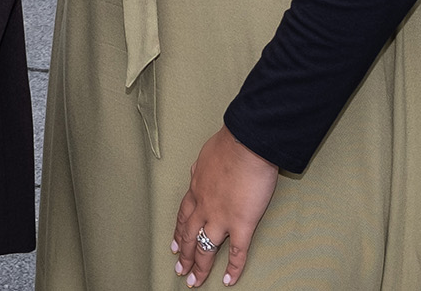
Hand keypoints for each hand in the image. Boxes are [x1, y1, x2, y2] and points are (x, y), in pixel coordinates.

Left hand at [172, 127, 278, 286]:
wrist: (246, 145)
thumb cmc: (229, 145)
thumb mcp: (206, 156)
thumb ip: (202, 168)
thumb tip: (202, 171)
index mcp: (196, 188)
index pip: (183, 215)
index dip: (178, 232)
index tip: (174, 244)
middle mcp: (203, 206)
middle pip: (189, 236)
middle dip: (183, 254)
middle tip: (179, 269)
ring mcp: (220, 217)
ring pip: (205, 248)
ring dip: (199, 266)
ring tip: (194, 281)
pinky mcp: (241, 224)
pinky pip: (236, 252)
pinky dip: (233, 269)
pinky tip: (229, 280)